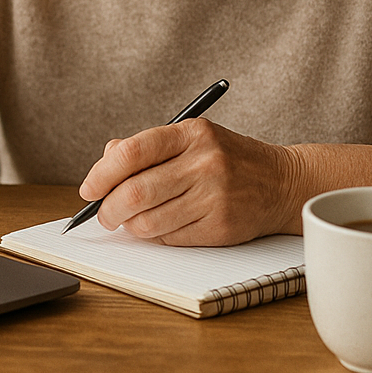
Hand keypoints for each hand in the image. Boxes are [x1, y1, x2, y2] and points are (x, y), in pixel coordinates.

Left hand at [77, 119, 301, 246]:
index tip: (89, 189)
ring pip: (149, 222)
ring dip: (130, 226)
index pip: (131, 153)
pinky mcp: (221, 227)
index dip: (101, 174)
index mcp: (191, 133)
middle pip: (135, 192)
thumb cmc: (227, 159)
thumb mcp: (192, 138)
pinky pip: (170, 238)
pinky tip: (160, 226)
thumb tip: (105, 161)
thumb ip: (147, 146)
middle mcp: (204, 163)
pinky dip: (155, 237)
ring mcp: (214, 196)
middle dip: (108, 209)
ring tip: (131, 221)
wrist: (282, 183)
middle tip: (103, 215)